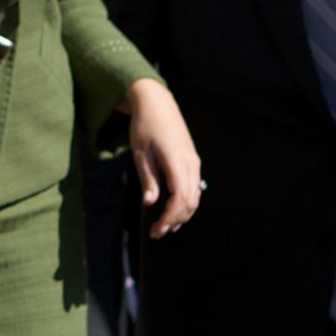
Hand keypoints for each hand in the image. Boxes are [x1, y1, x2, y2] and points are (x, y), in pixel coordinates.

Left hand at [121, 78, 201, 236]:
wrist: (157, 103)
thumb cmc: (145, 126)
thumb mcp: (140, 153)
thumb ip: (147, 178)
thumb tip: (150, 203)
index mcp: (176, 161)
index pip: (180, 198)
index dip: (169, 217)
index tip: (155, 229)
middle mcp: (190, 163)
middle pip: (191, 201)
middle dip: (176, 220)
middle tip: (157, 232)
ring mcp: (194, 161)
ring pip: (195, 196)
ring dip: (182, 213)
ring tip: (165, 225)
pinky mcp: (193, 160)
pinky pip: (194, 187)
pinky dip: (186, 202)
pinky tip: (173, 209)